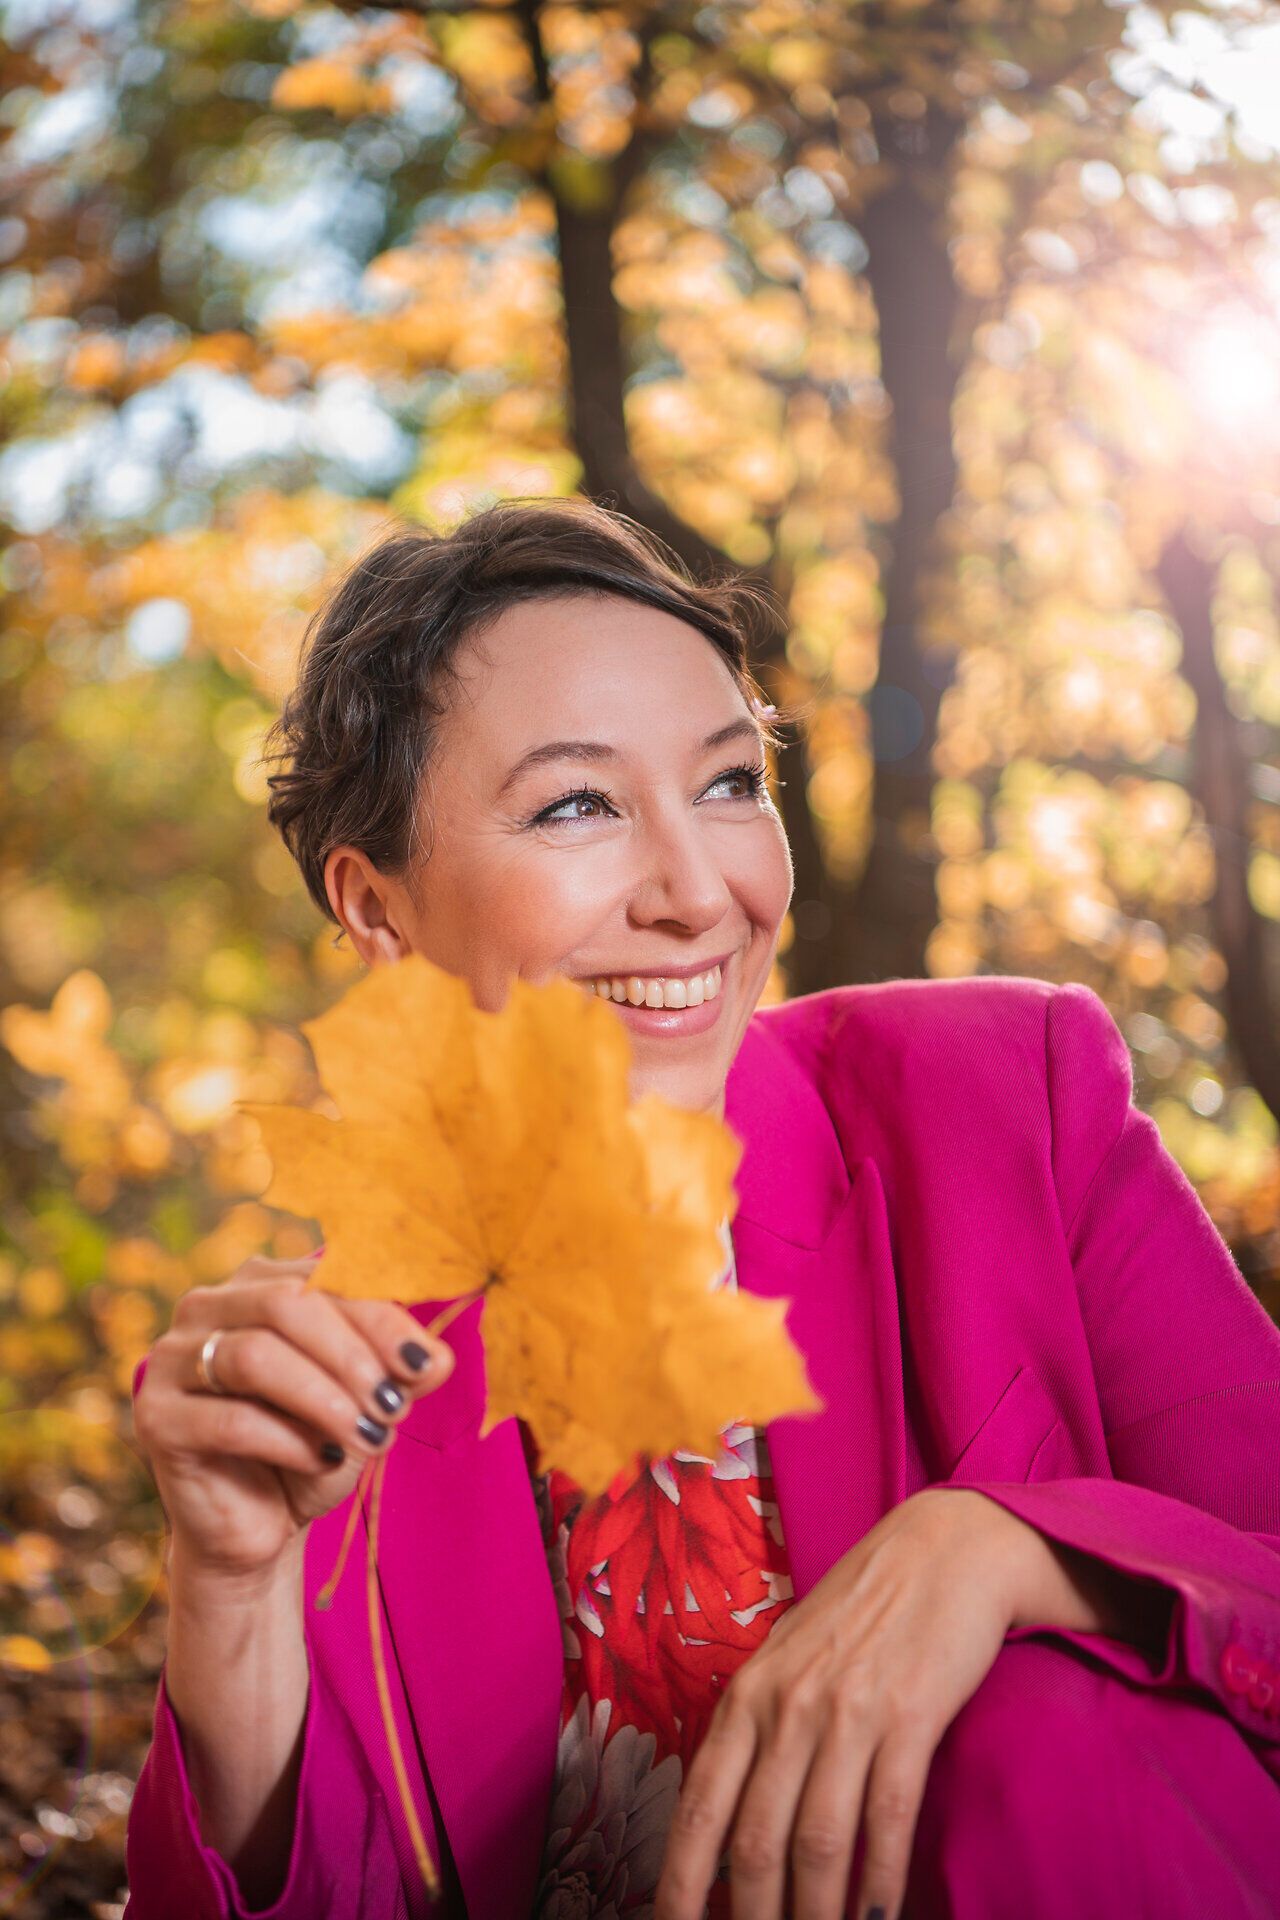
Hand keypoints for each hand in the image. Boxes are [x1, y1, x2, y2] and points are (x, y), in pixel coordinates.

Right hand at [132, 1254, 454, 1582]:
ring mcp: (169, 1359)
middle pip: (286, 1304)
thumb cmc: (314, 1447)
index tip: (425, 1363)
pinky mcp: (155, 1418)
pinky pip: (230, 1419)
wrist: (259, 1526)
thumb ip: (400, 1374)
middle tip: (394, 1407)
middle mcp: (206, 1306)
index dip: (379, 1317)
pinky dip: (289, 1440)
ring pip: (254, 1357)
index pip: (324, 1278)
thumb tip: (438, 1357)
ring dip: (324, 1400)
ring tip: (368, 1437)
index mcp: (260, 1281)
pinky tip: (323, 1459)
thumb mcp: (367, 1405)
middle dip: (351, 1357)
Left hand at [654, 1486, 1036, 1919]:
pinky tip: (877, 1918)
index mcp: (748, 1694)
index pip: (700, 1809)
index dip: (683, 1884)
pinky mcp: (910, 1714)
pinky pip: (887, 1816)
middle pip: (756, 1841)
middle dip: (753, 1918)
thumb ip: (759, 1731)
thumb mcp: (789, 1660)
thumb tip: (731, 1826)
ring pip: (818, 1842)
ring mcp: (848, 1710)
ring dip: (815, 1913)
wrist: (944, 1549)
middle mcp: (787, 1705)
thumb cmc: (863, 1612)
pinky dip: (880, 1881)